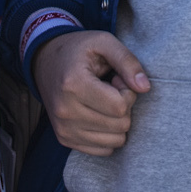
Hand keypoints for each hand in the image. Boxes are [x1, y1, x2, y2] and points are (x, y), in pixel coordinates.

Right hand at [33, 30, 150, 155]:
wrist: (45, 62)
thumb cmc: (78, 50)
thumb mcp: (103, 41)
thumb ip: (127, 61)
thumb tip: (145, 87)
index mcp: (73, 85)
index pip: (119, 106)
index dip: (127, 92)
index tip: (117, 79)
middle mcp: (65, 111)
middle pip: (120, 125)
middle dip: (124, 106)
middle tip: (111, 89)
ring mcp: (64, 129)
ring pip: (115, 141)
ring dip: (117, 121)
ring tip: (104, 101)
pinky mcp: (65, 139)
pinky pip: (104, 150)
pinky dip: (109, 134)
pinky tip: (98, 114)